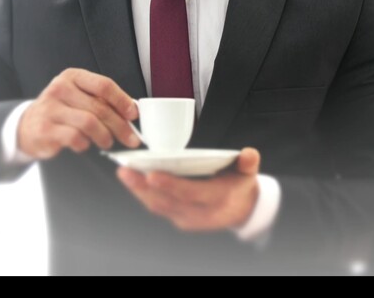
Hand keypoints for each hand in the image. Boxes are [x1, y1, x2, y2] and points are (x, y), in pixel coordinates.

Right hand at [16, 67, 140, 158]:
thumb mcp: (79, 97)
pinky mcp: (44, 128)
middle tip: (130, 138)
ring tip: (107, 142)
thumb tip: (132, 110)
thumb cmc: (61, 110)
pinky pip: (74, 136)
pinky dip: (84, 143)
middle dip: (120, 125)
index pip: (104, 85)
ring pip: (89, 122)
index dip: (122, 100)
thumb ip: (102, 100)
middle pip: (99, 107)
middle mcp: (60, 88)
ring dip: (104, 135)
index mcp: (73, 76)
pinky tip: (85, 145)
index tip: (134, 114)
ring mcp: (50, 108)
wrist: (27, 125)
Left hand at [116, 148, 260, 231]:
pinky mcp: (178, 219)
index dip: (171, 185)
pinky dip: (143, 194)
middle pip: (167, 202)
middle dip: (143, 187)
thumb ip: (248, 163)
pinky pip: (157, 207)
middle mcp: (199, 214)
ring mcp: (186, 219)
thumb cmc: (240, 187)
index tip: (152, 174)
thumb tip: (248, 154)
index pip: (191, 194)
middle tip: (126, 170)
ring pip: (158, 206)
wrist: (241, 211)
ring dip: (138, 190)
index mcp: (216, 201)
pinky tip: (132, 181)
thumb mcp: (249, 174)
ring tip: (124, 172)